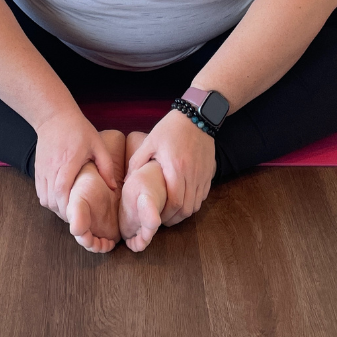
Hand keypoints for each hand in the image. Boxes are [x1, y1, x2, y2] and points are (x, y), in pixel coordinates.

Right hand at [34, 108, 119, 220]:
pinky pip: (40, 193)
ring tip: (70, 208)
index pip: (61, 190)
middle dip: (64, 212)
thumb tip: (113, 187)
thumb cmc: (78, 129)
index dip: (68, 206)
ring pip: (45, 199)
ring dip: (56, 207)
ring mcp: (42, 170)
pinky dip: (49, 200)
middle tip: (79, 215)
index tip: (80, 212)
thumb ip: (106, 166)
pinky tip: (60, 199)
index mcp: (68, 162)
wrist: (54, 117)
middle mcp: (52, 168)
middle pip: (52, 199)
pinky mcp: (37, 170)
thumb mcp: (97, 144)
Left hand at [125, 108, 215, 225]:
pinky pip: (204, 195)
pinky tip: (184, 199)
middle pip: (186, 208)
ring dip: (184, 212)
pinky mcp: (210, 172)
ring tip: (173, 212)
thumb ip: (137, 162)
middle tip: (163, 220)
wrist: (197, 116)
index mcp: (176, 168)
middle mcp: (192, 174)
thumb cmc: (171, 128)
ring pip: (196, 204)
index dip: (165, 215)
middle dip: (174, 218)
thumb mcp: (150, 142)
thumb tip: (127, 181)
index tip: (156, 218)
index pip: (174, 203)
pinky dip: (194, 202)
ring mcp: (203, 175)